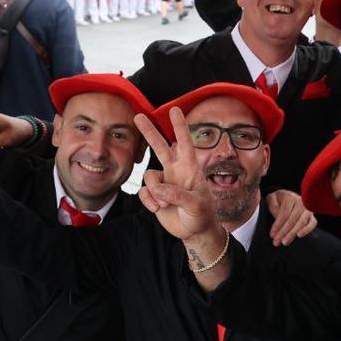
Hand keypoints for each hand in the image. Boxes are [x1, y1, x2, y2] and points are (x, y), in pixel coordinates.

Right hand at [134, 107, 216, 241]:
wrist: (194, 231)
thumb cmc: (202, 215)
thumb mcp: (196, 205)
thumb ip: (179, 195)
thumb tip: (159, 189)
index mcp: (190, 168)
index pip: (185, 142)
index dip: (179, 126)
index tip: (175, 109)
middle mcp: (175, 171)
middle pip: (160, 147)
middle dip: (149, 131)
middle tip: (139, 116)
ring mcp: (164, 182)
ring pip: (149, 175)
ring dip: (155, 192)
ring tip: (165, 205)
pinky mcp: (154, 194)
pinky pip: (144, 192)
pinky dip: (149, 201)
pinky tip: (158, 209)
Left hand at [266, 189, 317, 245]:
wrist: (285, 198)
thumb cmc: (277, 200)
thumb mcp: (271, 199)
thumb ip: (273, 207)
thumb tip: (276, 219)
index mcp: (289, 197)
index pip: (284, 213)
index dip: (278, 225)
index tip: (272, 234)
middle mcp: (300, 202)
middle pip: (293, 219)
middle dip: (284, 232)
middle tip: (276, 242)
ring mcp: (307, 209)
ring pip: (302, 222)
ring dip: (292, 233)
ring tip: (285, 242)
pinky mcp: (312, 216)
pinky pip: (312, 223)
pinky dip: (307, 230)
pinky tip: (299, 236)